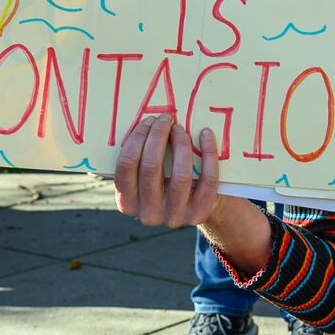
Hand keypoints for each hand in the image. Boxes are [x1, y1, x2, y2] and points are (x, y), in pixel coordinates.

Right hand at [114, 114, 229, 226]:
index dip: (137, 139)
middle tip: (165, 119)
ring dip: (181, 144)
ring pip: (180, 174)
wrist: (195, 208)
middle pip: (150, 167)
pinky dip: (208, 153)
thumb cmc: (165, 186)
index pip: (126, 166)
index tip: (148, 121)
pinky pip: (207, 179)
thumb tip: (138, 129)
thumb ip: (137, 162)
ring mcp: (174, 216)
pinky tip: (205, 135)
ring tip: (180, 128)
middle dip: (157, 136)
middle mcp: (148, 213)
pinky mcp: (199, 213)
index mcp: (127, 204)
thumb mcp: (144, 181)